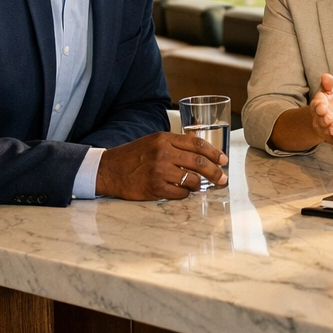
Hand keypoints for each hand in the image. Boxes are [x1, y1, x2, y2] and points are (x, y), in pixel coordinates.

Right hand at [96, 131, 227, 199]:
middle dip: (215, 172)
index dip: (214, 152)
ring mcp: (159, 171)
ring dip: (198, 185)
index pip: (197, 144)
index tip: (223, 160)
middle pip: (199, 163)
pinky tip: (182, 192)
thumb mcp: (153, 142)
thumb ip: (175, 145)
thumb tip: (201, 155)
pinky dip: (185, 194)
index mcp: (164, 139)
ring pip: (191, 180)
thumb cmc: (133, 156)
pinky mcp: (155, 188)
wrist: (109, 170)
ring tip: (197, 186)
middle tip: (223, 179)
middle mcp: (163, 153)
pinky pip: (180, 194)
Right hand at [310, 73, 332, 146]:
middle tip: (329, 119)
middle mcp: (319, 118)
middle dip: (324, 119)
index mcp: (318, 105)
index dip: (320, 106)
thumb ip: (327, 85)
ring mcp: (324, 128)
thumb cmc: (326, 103)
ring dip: (329, 131)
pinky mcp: (330, 137)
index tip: (323, 106)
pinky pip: (332, 140)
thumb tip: (326, 75)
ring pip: (325, 130)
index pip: (317, 105)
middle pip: (320, 119)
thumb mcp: (327, 92)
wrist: (322, 119)